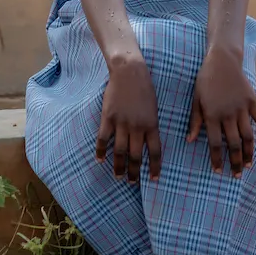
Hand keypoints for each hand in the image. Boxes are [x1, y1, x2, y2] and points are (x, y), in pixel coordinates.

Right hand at [96, 55, 162, 182]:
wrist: (129, 72)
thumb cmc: (144, 87)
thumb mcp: (154, 107)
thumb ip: (150, 125)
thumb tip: (148, 142)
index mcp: (152, 124)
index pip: (155, 152)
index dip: (155, 167)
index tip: (154, 179)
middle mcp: (137, 127)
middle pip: (136, 156)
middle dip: (134, 172)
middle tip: (132, 182)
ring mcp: (121, 123)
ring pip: (120, 151)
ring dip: (119, 166)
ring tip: (118, 176)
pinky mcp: (108, 118)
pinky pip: (103, 139)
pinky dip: (101, 151)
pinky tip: (100, 160)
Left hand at [186, 51, 255, 175]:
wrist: (222, 61)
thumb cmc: (205, 80)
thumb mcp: (196, 99)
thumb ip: (195, 120)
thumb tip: (189, 140)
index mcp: (212, 115)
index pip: (214, 143)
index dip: (217, 159)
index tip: (219, 171)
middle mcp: (228, 114)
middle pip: (233, 144)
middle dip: (235, 162)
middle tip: (237, 175)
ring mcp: (242, 108)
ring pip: (247, 136)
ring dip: (249, 152)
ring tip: (249, 164)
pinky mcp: (252, 101)